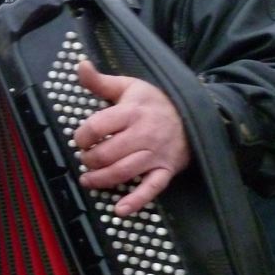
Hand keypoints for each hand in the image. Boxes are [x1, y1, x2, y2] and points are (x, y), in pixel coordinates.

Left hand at [71, 60, 190, 215]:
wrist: (195, 115)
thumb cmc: (155, 102)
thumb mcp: (128, 87)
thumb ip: (100, 80)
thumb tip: (79, 64)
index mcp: (132, 111)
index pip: (98, 126)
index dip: (82, 136)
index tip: (80, 140)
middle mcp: (144, 133)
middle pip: (108, 153)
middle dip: (89, 160)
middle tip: (84, 160)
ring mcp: (156, 154)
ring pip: (124, 171)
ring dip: (102, 180)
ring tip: (88, 180)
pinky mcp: (166, 170)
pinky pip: (152, 188)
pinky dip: (136, 201)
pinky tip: (119, 210)